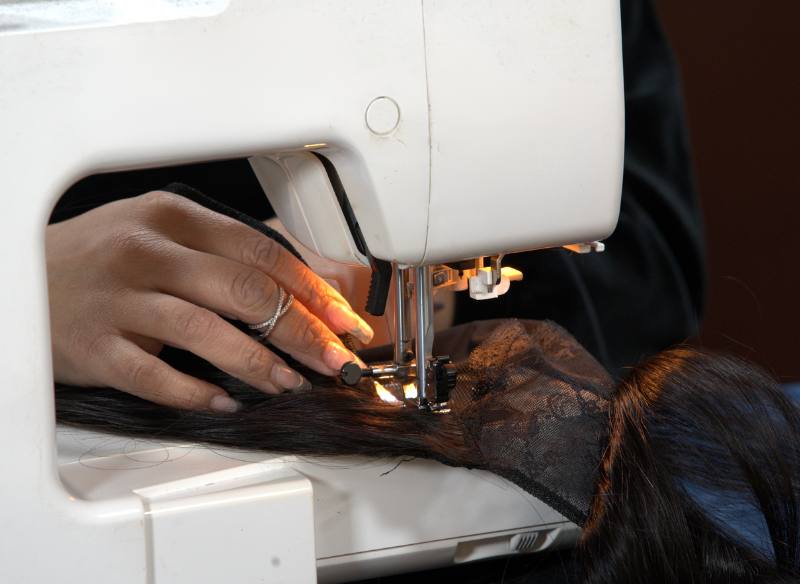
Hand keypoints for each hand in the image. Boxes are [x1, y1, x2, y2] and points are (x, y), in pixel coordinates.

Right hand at [46, 191, 372, 411]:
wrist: (21, 277)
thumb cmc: (103, 257)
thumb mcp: (164, 233)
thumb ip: (227, 252)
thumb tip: (305, 284)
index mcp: (173, 217)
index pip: (262, 253)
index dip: (312, 290)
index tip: (345, 320)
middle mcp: (147, 252)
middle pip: (244, 291)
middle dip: (303, 330)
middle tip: (335, 360)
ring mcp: (119, 299)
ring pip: (206, 332)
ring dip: (260, 364)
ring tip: (291, 383)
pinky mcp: (95, 346)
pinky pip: (155, 375)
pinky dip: (197, 392)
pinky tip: (226, 402)